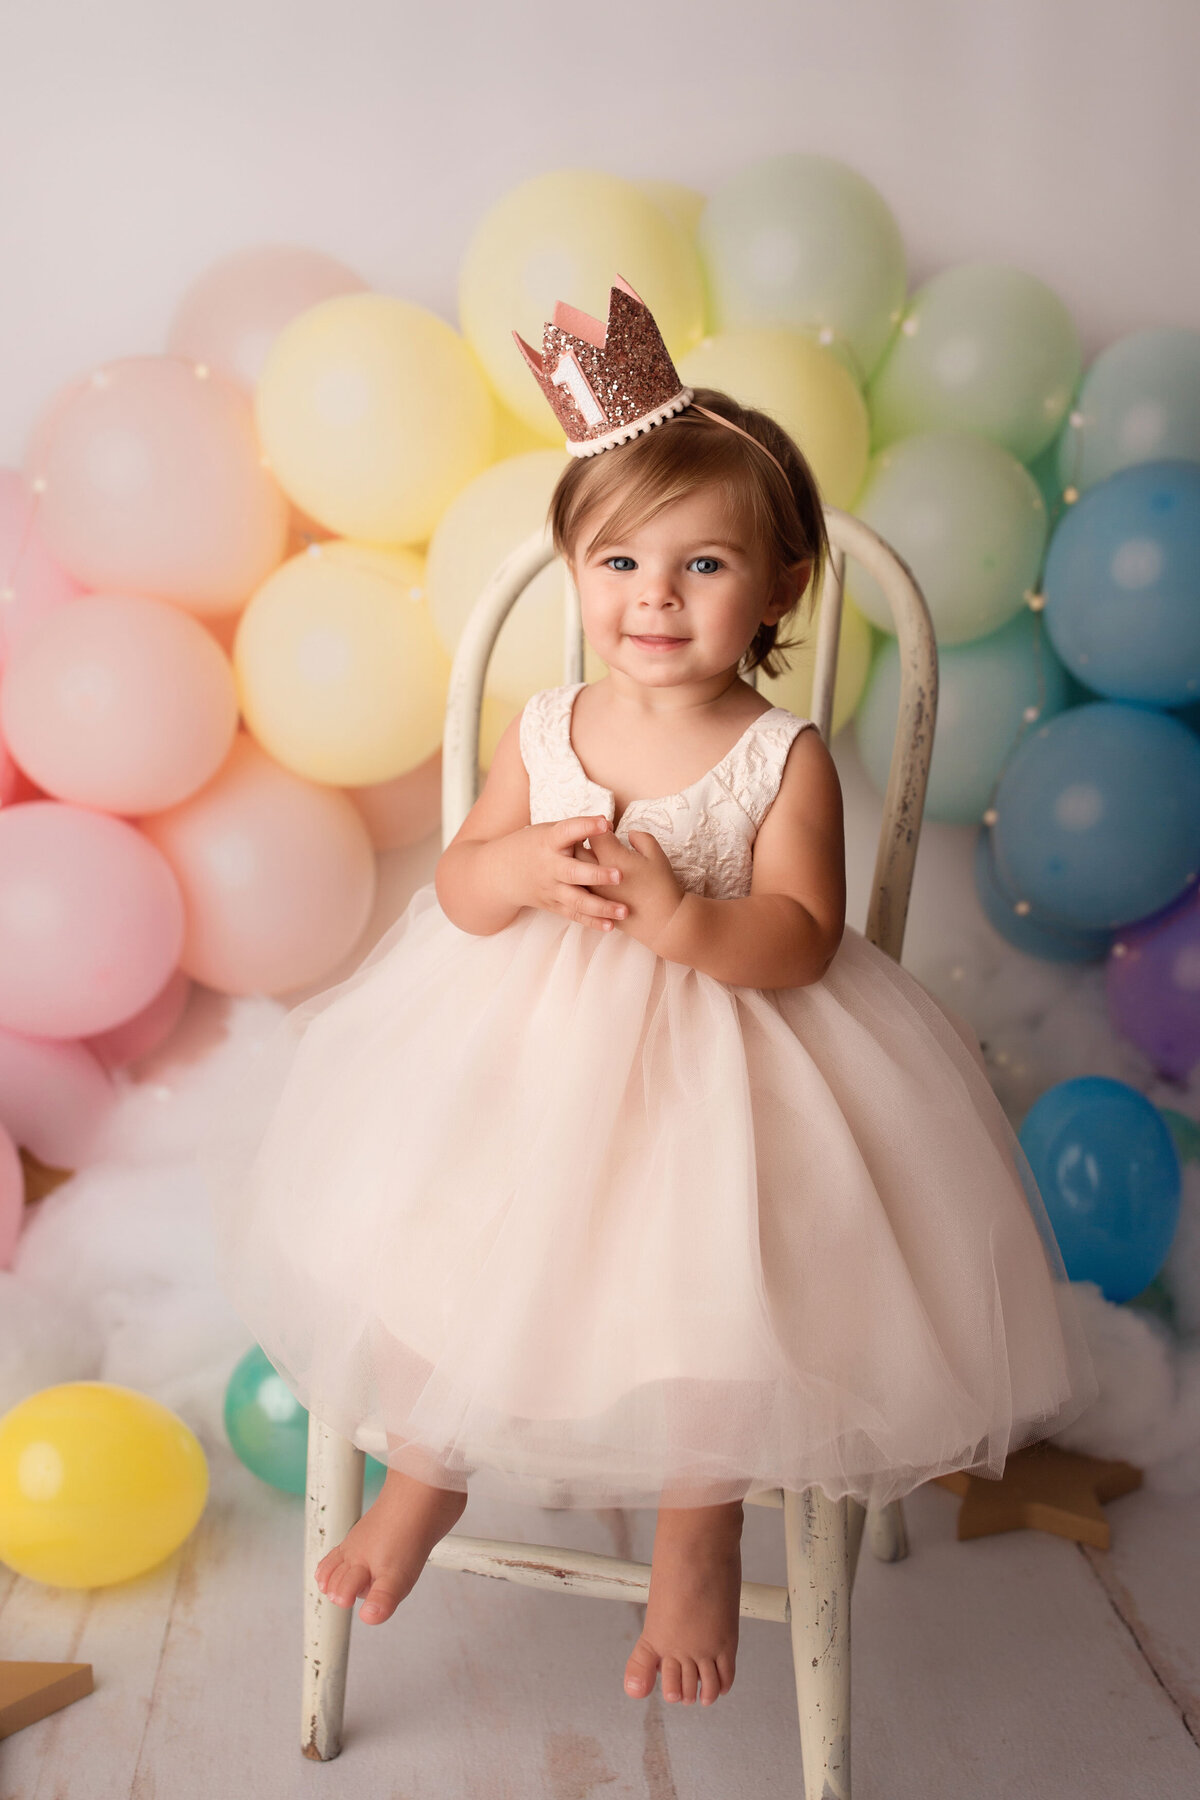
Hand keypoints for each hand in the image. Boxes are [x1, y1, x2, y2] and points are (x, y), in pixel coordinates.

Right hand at [498, 815, 628, 932]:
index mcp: (548, 842)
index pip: (567, 831)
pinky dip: (592, 922)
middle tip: (620, 875)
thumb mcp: (550, 831)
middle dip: (596, 875)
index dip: (586, 826)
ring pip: (576, 900)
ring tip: (624, 910)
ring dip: (600, 907)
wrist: (502, 873)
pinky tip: (612, 926)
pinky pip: (574, 915)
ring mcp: (550, 889)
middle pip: (572, 872)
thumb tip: (609, 825)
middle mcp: (549, 867)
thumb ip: (577, 830)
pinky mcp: (553, 905)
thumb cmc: (535, 846)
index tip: (606, 823)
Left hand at [577, 829, 684, 952]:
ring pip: (572, 872)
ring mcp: (591, 891)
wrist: (662, 920)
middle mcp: (595, 872)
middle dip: (581, 842)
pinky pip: (578, 891)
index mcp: (610, 856)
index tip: (607, 828)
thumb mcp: (656, 853)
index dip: (599, 827)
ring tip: (590, 860)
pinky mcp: (592, 907)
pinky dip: (580, 883)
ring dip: (578, 863)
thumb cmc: (660, 884)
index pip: (593, 834)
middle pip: (576, 850)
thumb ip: (640, 837)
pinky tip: (592, 881)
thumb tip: (629, 833)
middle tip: (593, 841)